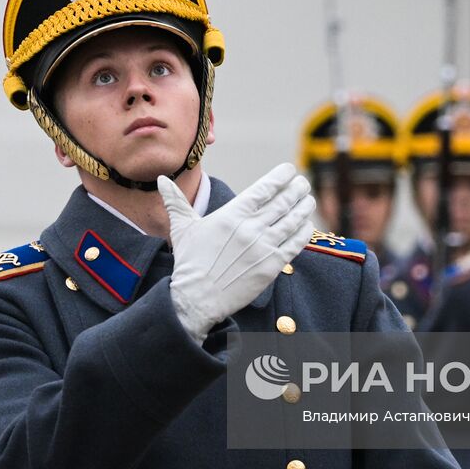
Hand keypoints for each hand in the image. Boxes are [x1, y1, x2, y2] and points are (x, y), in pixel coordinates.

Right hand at [161, 164, 314, 341]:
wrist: (197, 298)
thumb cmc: (190, 262)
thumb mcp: (183, 227)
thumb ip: (176, 201)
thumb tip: (161, 180)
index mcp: (232, 215)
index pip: (264, 189)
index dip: (280, 177)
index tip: (289, 169)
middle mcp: (251, 228)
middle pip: (283, 202)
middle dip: (296, 189)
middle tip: (303, 183)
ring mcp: (263, 247)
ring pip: (292, 220)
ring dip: (304, 207)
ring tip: (308, 199)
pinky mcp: (272, 266)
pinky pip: (295, 244)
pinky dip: (304, 232)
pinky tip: (306, 225)